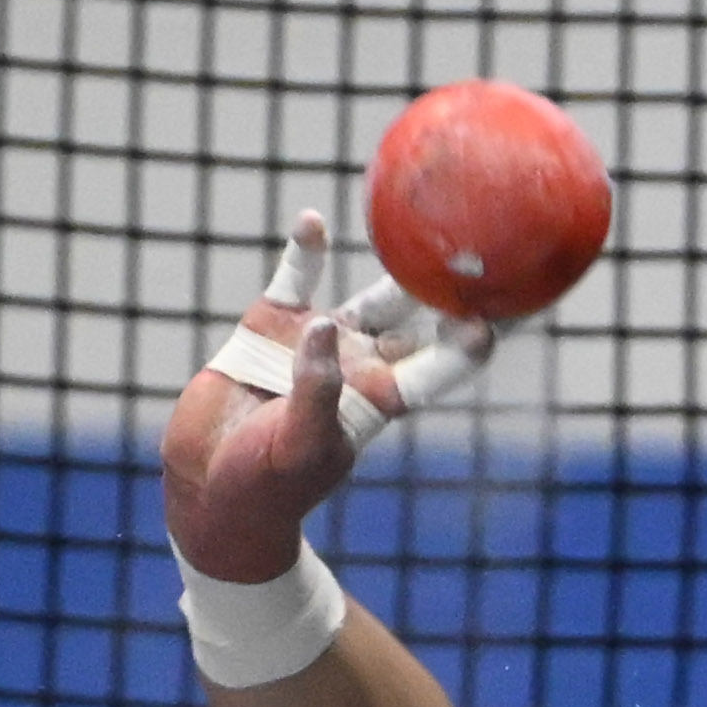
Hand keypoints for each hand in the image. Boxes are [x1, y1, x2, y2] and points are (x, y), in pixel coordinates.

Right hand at [160, 207, 493, 583]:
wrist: (213, 484)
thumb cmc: (266, 485)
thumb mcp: (297, 446)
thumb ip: (315, 391)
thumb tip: (324, 328)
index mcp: (378, 402)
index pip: (434, 371)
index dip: (464, 348)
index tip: (494, 320)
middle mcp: (358, 367)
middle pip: (417, 325)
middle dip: (448, 297)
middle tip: (479, 254)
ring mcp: (317, 343)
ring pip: (369, 298)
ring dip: (396, 267)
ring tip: (420, 227)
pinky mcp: (273, 325)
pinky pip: (296, 278)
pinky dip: (305, 251)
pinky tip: (313, 221)